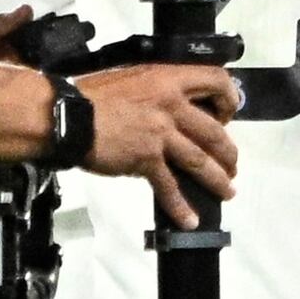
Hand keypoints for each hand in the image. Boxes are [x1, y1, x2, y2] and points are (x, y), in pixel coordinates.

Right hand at [79, 58, 242, 219]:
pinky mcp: (147, 159)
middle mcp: (171, 104)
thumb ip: (157, 89)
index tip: (225, 115)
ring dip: (217, 179)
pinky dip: (180, 206)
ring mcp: (160, 133)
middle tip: (232, 165)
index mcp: (168, 78)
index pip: (216, 81)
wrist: (68, 116)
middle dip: (228, 153)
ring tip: (227, 192)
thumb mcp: (133, 78)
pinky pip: (169, 186)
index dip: (228, 100)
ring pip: (200, 160)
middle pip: (214, 131)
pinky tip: (189, 220)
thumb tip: (172, 104)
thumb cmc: (92, 95)